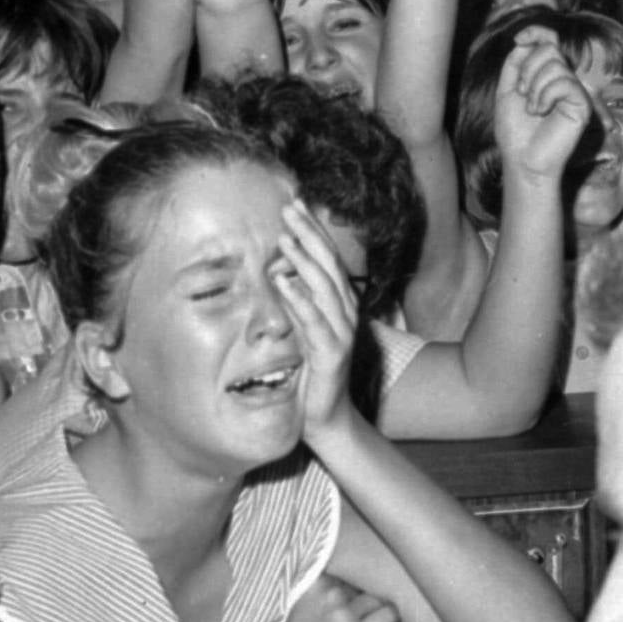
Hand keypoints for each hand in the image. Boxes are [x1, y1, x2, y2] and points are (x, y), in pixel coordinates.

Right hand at [260, 576, 400, 621]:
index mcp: (309, 584)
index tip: (357, 605)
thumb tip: (340, 593)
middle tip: (370, 620)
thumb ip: (315, 600)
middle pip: (363, 586)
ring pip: (378, 600)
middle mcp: (325, 593)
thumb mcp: (293, 616)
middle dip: (368, 602)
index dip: (354, 591)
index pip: (347, 574)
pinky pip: (388, 618)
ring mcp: (340, 613)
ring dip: (383, 613)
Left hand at [273, 199, 358, 435]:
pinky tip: (282, 282)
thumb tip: (278, 273)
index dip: (312, 230)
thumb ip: (295, 302)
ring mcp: (341, 332)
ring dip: (304, 260)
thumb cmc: (310, 371)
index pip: (326, 258)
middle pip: (328, 264)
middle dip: (309, 234)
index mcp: (338, 303)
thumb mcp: (300, 328)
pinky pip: (315, 322)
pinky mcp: (331, 353)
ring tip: (284, 238)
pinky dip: (299, 299)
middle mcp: (344, 312)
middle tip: (289, 208)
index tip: (295, 204)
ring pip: (324, 288)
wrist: (326, 417)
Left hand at [493, 25, 592, 183]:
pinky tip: (541, 112)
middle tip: (523, 93)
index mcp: (547, 75)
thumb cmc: (515, 130)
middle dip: (528, 69)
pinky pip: (563, 82)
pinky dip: (544, 96)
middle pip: (549, 49)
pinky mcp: (582, 102)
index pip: (549, 42)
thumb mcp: (507, 92)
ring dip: (534, 87)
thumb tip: (525, 41)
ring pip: (554, 65)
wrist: (522, 159)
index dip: (537, 33)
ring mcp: (575, 90)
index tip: (519, 38)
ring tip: (532, 108)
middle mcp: (565, 79)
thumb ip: (515, 65)